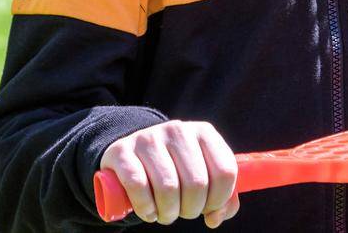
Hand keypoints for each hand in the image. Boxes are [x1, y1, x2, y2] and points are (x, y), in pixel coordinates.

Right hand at [100, 120, 239, 226]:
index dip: (219, 200)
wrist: (131, 155)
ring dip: (168, 213)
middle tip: (183, 212)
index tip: (208, 208)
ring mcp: (149, 137)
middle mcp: (178, 130)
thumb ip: (222, 199)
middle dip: (191, 209)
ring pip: (168, 188)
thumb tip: (215, 218)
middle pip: (197, 184)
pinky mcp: (122, 151)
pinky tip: (148, 212)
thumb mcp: (203, 176)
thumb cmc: (175, 170)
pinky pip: (138, 186)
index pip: (225, 172)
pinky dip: (145, 208)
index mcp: (204, 133)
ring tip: (165, 213)